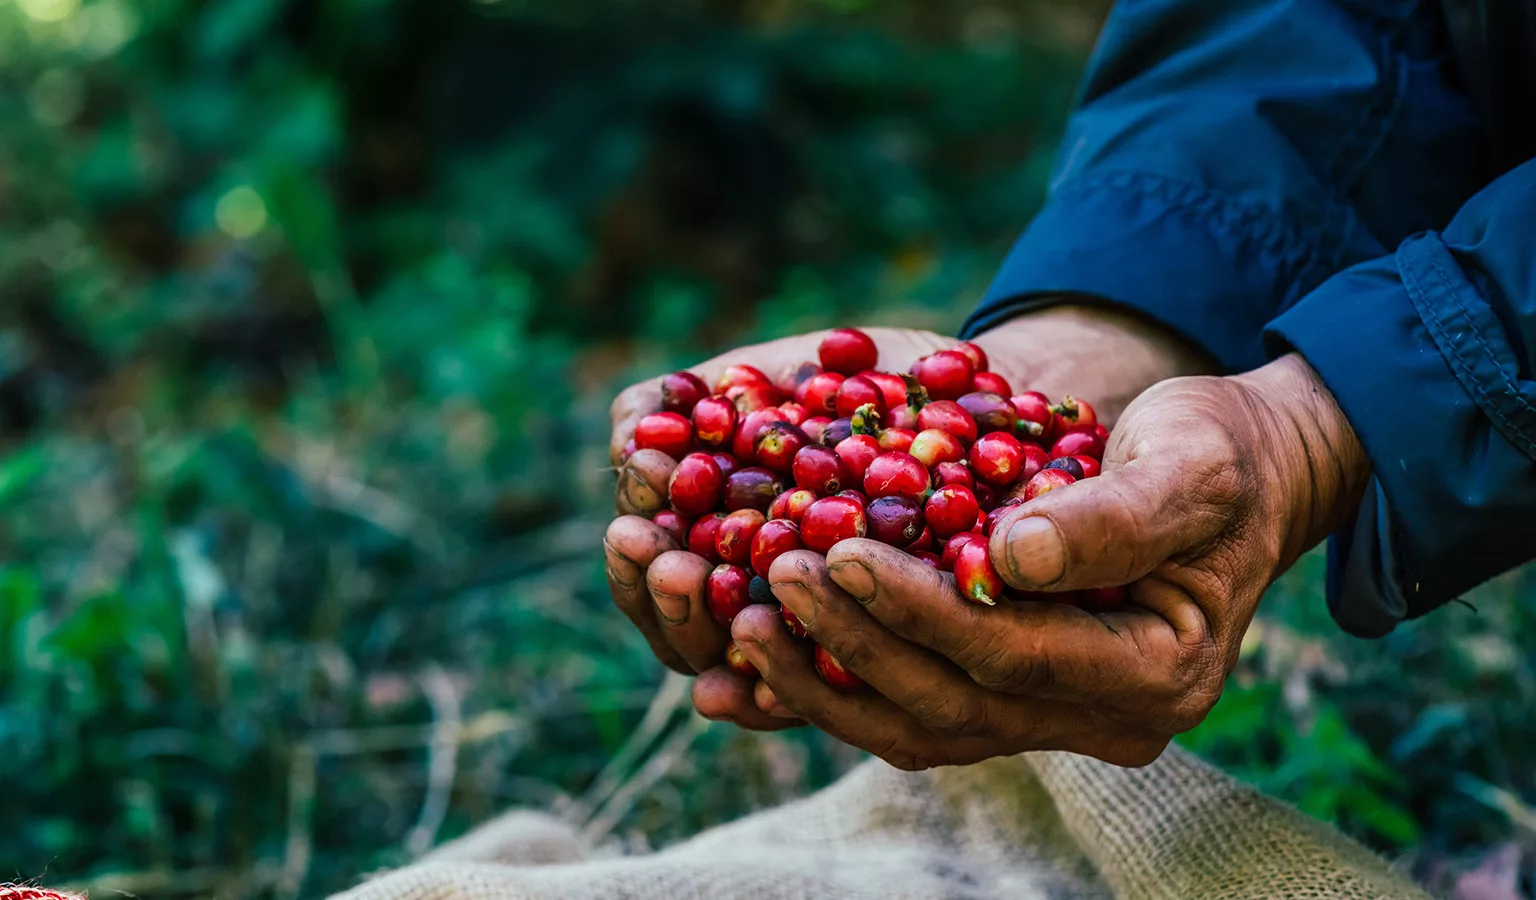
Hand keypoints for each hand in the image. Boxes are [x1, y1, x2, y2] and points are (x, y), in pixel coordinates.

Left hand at [735, 353, 1368, 766]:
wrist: (1237, 473)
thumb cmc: (1219, 452)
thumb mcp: (1190, 464)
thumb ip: (1116, 513)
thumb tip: (1013, 556)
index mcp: (1158, 674)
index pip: (1014, 654)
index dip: (921, 608)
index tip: (839, 548)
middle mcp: (1106, 718)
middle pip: (954, 704)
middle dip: (853, 643)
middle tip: (770, 579)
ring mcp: (1055, 716)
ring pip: (921, 724)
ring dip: (825, 679)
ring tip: (740, 620)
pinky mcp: (1011, 692)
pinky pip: (912, 704)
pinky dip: (838, 681)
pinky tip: (760, 650)